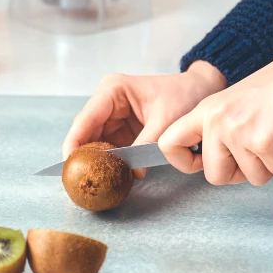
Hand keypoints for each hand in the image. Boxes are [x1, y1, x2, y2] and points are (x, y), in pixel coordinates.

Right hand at [63, 61, 226, 178]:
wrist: (202, 90)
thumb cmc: (186, 95)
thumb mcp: (167, 120)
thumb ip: (147, 144)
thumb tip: (132, 171)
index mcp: (113, 90)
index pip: (85, 120)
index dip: (74, 143)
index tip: (70, 166)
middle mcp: (107, 102)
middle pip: (86, 134)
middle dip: (85, 157)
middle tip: (83, 181)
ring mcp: (113, 116)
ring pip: (97, 144)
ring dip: (98, 162)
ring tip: (96, 182)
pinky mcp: (123, 129)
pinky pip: (111, 148)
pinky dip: (112, 162)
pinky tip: (112, 176)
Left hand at [158, 50, 272, 185]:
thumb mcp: (239, 101)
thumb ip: (223, 128)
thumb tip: (219, 161)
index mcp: (208, 110)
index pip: (169, 142)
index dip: (185, 162)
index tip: (203, 163)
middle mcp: (218, 121)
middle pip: (215, 176)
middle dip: (244, 172)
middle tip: (261, 152)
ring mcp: (239, 132)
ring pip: (254, 178)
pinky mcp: (264, 143)